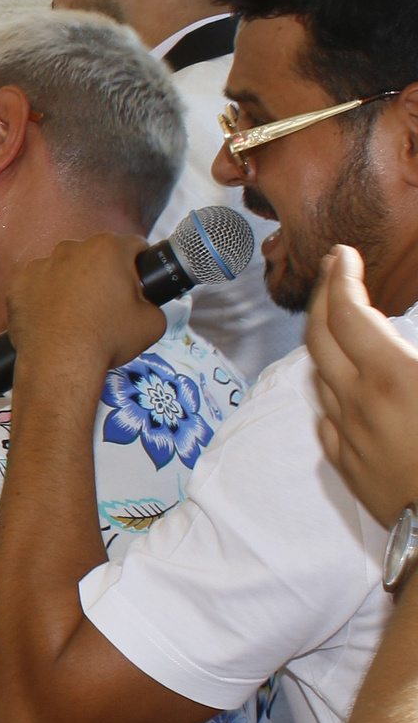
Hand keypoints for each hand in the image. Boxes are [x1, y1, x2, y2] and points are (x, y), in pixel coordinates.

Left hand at [5, 232, 163, 372]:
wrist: (60, 364)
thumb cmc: (107, 339)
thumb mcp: (153, 322)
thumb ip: (154, 302)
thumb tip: (146, 302)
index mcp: (107, 249)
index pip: (133, 246)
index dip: (140, 265)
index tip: (138, 282)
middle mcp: (70, 249)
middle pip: (96, 255)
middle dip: (104, 273)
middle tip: (108, 304)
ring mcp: (40, 266)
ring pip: (65, 269)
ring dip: (73, 284)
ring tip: (78, 314)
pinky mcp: (18, 285)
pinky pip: (38, 286)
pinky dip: (46, 298)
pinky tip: (54, 319)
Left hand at [309, 246, 417, 525]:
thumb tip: (402, 340)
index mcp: (392, 377)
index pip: (348, 312)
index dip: (341, 277)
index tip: (343, 255)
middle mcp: (359, 403)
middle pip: (320, 337)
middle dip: (322, 298)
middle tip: (333, 273)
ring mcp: (349, 437)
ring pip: (319, 376)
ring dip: (324, 341)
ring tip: (339, 321)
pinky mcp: (350, 467)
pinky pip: (327, 416)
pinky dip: (330, 388)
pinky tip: (343, 385)